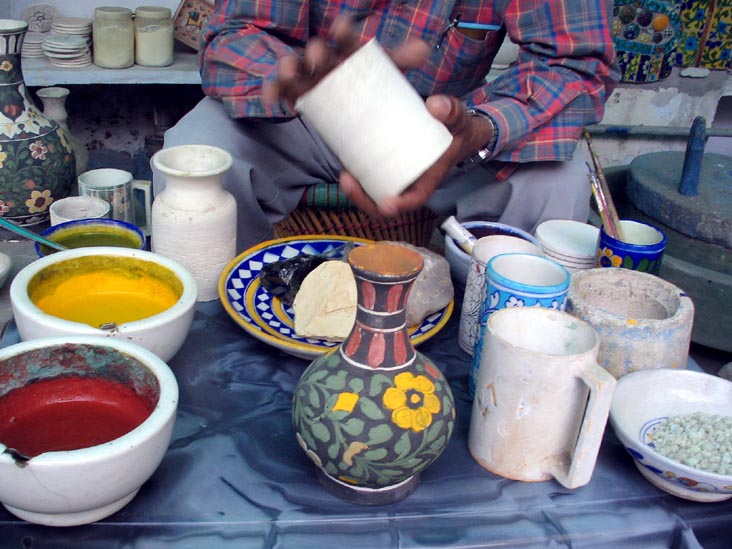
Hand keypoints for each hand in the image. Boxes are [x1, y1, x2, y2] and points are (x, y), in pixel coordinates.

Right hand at [263, 16, 429, 108]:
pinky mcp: (296, 93)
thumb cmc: (371, 84)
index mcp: (348, 50)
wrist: (358, 107)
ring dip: (290, 68)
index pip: (346, 38)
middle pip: (319, 53)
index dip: (343, 32)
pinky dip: (274, 92)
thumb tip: (423, 49)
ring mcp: (308, 76)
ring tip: (287, 71)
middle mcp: (326, 59)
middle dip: (316, 53)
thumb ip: (401, 61)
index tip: (342, 27)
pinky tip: (271, 99)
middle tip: (318, 55)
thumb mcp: (387, 72)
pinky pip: (282, 91)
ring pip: (296, 70)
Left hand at [340, 95, 496, 217]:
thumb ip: (452, 111)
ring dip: (355, 190)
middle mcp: (408, 184)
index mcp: (427, 182)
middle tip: (348, 181)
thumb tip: (435, 105)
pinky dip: (354, 174)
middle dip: (364, 199)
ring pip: (372, 193)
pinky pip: (367, 177)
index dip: (399, 206)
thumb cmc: (455, 130)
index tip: (386, 205)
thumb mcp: (458, 120)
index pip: (413, 201)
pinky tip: (342, 161)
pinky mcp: (384, 166)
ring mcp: (394, 177)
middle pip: (384, 203)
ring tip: (344, 174)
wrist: (449, 129)